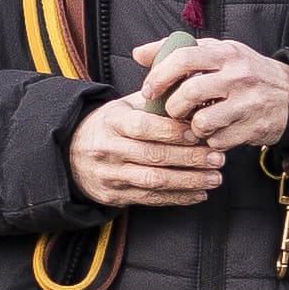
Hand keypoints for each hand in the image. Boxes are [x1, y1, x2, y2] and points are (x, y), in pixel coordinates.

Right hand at [69, 95, 229, 207]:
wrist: (70, 154)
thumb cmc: (110, 126)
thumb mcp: (123, 107)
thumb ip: (154, 101)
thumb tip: (191, 90)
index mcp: (112, 122)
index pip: (143, 127)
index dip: (172, 131)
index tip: (198, 133)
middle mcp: (109, 149)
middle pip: (153, 155)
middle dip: (190, 158)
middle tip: (218, 158)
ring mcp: (110, 175)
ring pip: (154, 181)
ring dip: (189, 181)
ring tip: (215, 178)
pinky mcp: (114, 195)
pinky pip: (150, 199)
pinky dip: (178, 198)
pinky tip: (200, 194)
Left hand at [135, 33, 288, 152]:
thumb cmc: (246, 72)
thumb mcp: (219, 52)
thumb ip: (179, 51)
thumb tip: (138, 54)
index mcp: (226, 53)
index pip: (183, 58)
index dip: (160, 76)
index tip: (149, 90)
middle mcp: (238, 75)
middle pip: (189, 94)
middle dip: (173, 108)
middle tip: (174, 112)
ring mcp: (247, 103)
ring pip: (201, 122)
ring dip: (192, 128)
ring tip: (198, 123)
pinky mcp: (254, 128)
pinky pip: (218, 142)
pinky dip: (212, 141)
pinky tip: (218, 133)